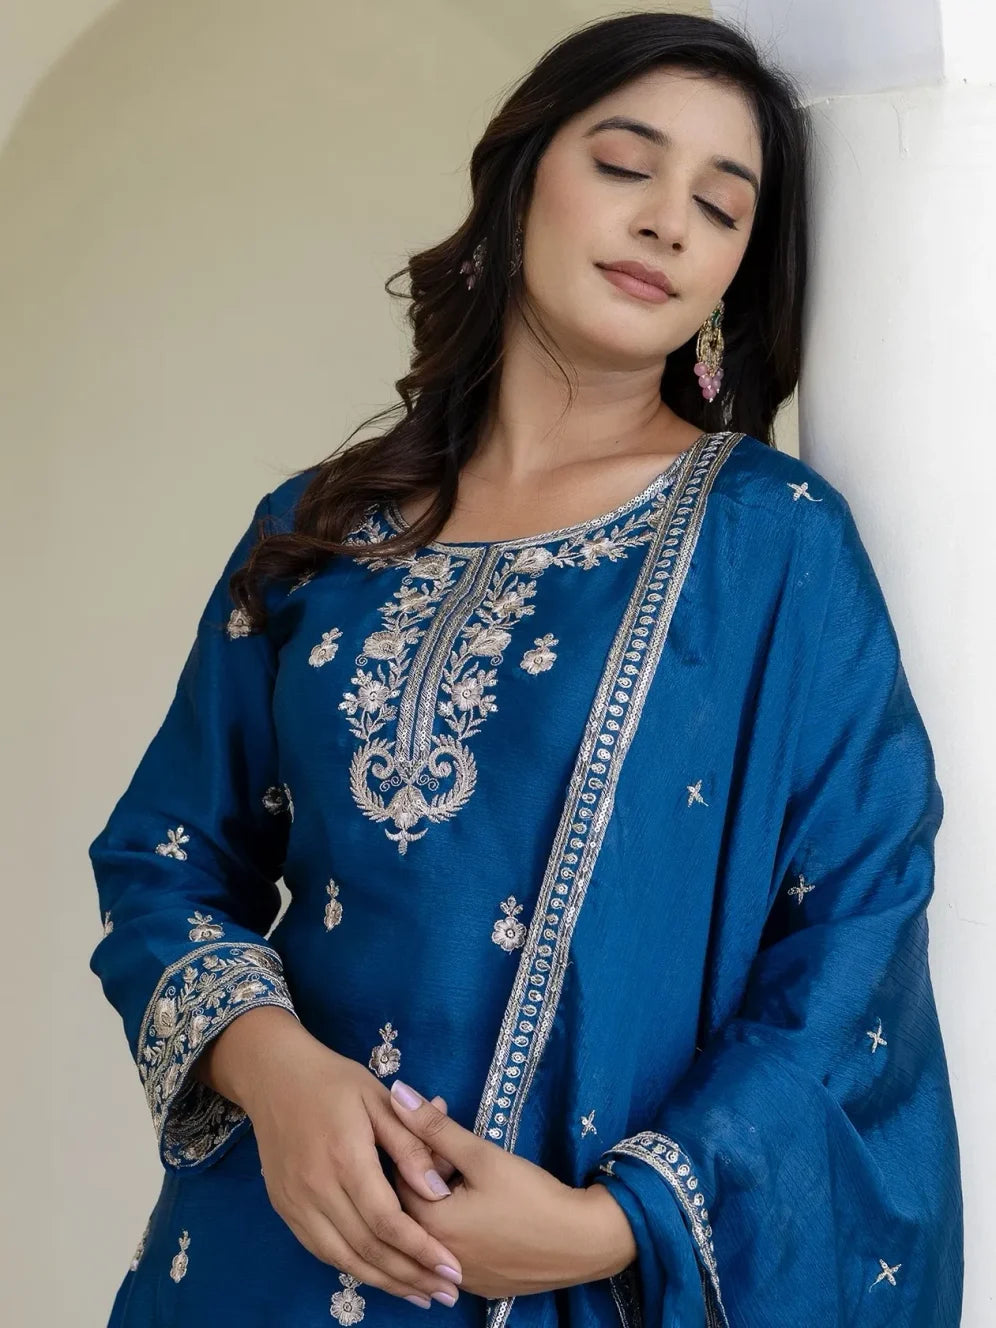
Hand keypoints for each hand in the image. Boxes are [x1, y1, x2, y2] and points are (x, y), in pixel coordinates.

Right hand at [204, 1010, 463, 1306]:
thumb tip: (439, 1191)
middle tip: (445, 1293)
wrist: (275, 1076)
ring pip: (343, 1258)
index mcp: (345, 1157)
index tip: (452, 1269)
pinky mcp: (284, 1207)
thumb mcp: (380, 1100)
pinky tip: (379, 1275)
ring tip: (419, 1294)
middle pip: (367, 1248)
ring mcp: (295, 1202)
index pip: (387, 1220)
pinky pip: (322, 1250)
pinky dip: (353, 1268)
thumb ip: (410, 1144)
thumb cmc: (336, 1082)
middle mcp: (316, 1187)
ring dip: (384, 1282)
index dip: (421, 1249)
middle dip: (409, 1276)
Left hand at [386, 1079, 616, 1298]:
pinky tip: (486, 1203)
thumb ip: (436, 1127)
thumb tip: (397, 1094)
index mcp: (430, 1227)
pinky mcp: (481, 1284)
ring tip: (472, 1168)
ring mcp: (460, 1276)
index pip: (401, 1178)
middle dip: (431, 1166)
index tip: (442, 1115)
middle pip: (417, 1204)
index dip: (418, 1142)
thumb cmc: (531, 1196)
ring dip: (446, 1194)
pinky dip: (462, 1222)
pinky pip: (457, 1248)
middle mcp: (435, 1259)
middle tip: (459, 1141)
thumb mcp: (482, 1155)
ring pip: (437, 1227)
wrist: (583, 1241)